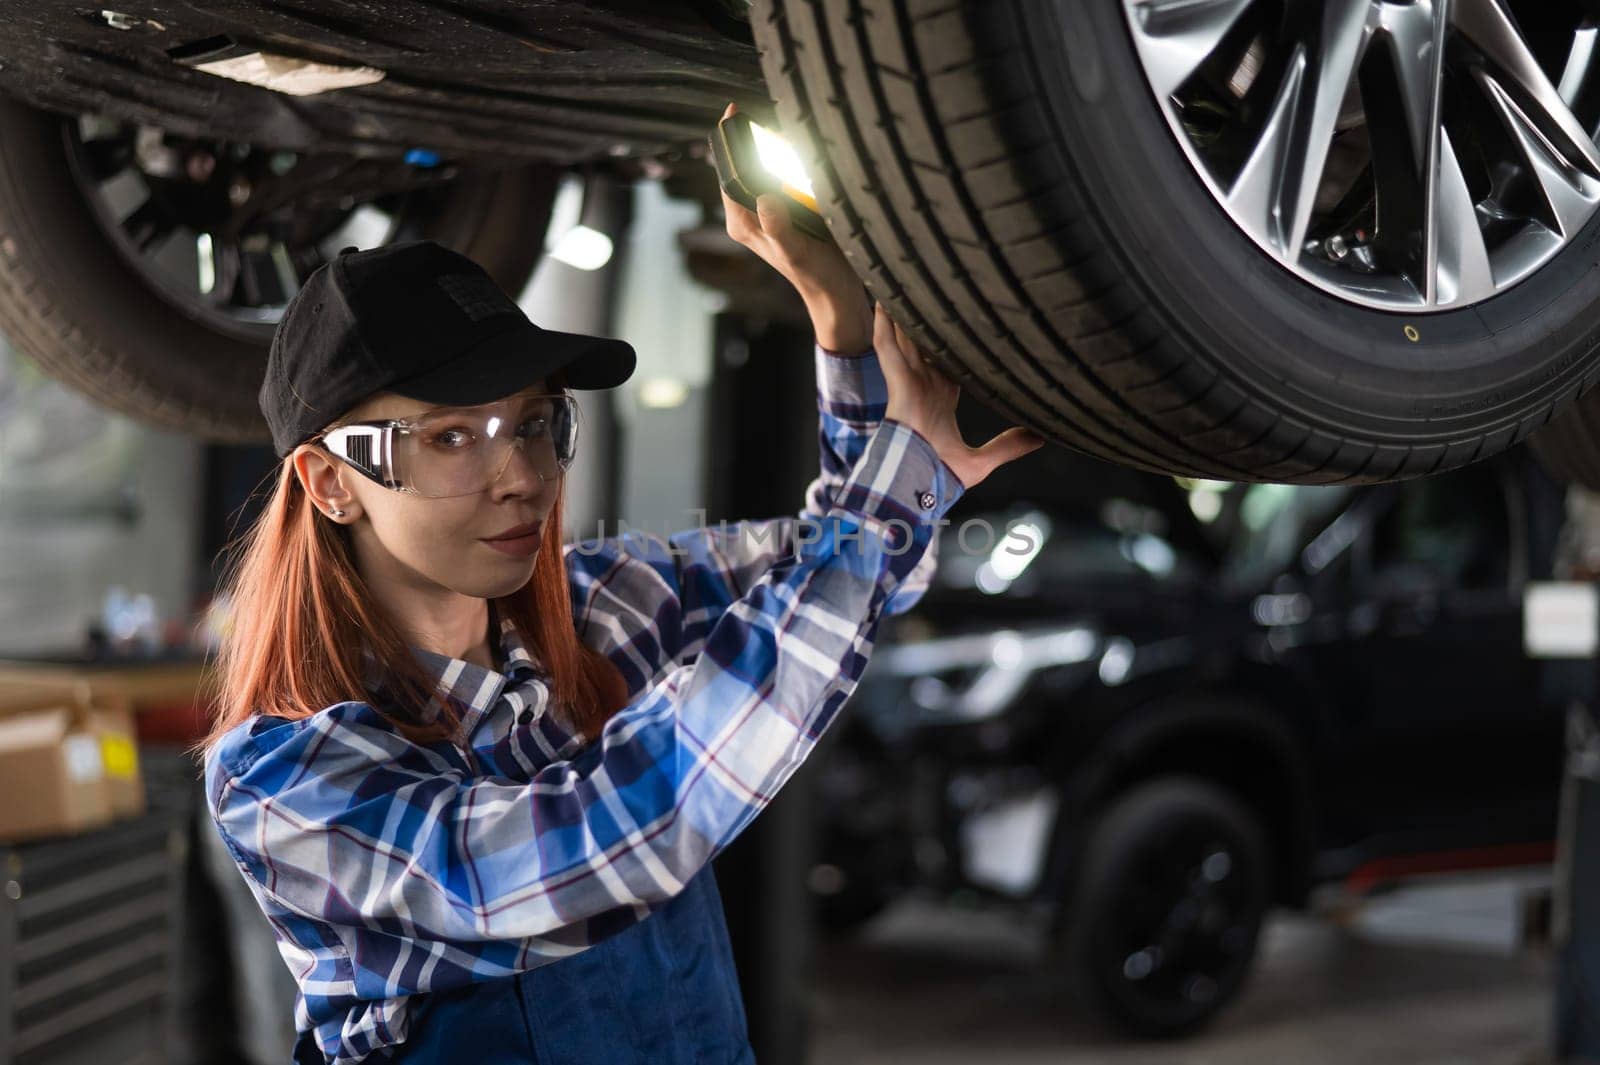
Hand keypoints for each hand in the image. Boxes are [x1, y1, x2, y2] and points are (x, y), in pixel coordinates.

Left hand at [718, 102, 871, 352]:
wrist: (834, 292)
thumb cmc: (815, 275)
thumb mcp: (797, 250)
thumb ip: (779, 226)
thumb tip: (765, 197)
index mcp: (742, 222)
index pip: (725, 172)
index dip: (727, 141)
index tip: (734, 111)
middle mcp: (748, 215)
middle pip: (739, 167)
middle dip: (746, 139)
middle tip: (760, 113)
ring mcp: (764, 213)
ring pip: (756, 170)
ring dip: (764, 148)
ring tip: (775, 124)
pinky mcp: (781, 212)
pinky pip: (774, 178)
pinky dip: (781, 161)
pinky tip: (794, 149)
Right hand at [874, 303, 1044, 489]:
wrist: (917, 485)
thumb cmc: (938, 477)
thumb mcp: (981, 461)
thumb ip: (1009, 446)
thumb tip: (1042, 437)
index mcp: (939, 401)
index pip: (946, 362)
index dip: (954, 342)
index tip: (969, 323)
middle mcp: (922, 386)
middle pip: (923, 342)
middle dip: (926, 318)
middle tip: (935, 288)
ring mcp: (908, 382)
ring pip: (904, 338)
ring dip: (903, 312)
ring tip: (905, 278)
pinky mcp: (897, 383)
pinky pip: (887, 347)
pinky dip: (884, 324)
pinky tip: (882, 298)